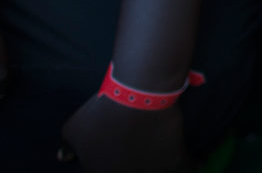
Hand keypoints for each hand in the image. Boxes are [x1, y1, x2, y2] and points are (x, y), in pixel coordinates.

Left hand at [61, 94, 185, 171]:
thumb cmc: (101, 111)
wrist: (135, 96)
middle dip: (133, 168)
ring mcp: (151, 171)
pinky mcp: (173, 160)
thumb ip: (68, 146)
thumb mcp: (74, 127)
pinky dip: (192, 165)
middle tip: (137, 154)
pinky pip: (187, 168)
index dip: (105, 168)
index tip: (115, 160)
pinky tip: (197, 164)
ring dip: (157, 169)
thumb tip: (63, 158)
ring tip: (160, 162)